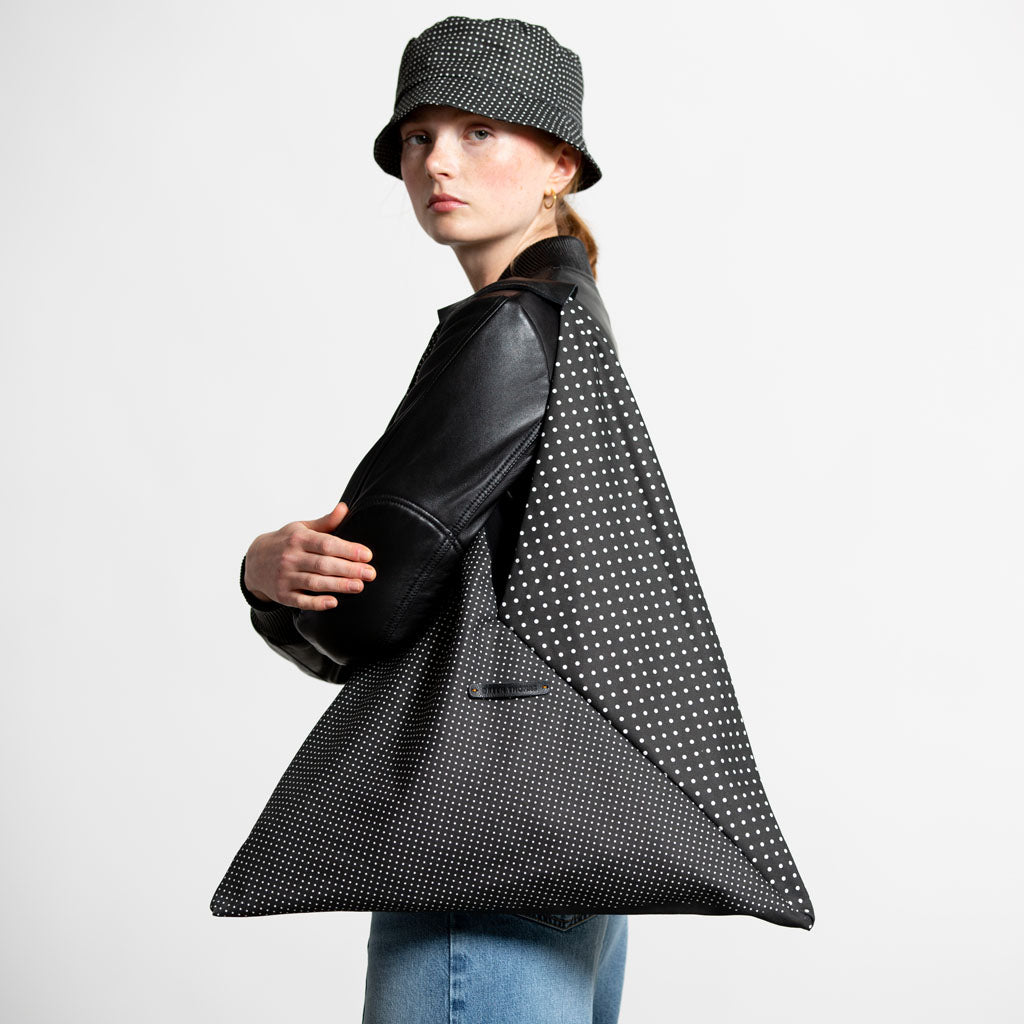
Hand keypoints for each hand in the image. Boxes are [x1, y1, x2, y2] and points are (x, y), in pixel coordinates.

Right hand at [244, 502, 375, 610]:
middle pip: (324, 564)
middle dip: (349, 569)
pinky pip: (301, 601)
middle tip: (370, 574)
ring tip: (359, 586)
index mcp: (298, 539)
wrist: (254, 561)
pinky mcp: (282, 595)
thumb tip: (345, 508)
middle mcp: (290, 557)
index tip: (367, 555)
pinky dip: (317, 603)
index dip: (348, 550)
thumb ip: (326, 522)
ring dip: (338, 585)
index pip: (326, 544)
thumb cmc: (285, 542)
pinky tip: (334, 602)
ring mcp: (285, 577)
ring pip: (315, 583)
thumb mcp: (301, 528)